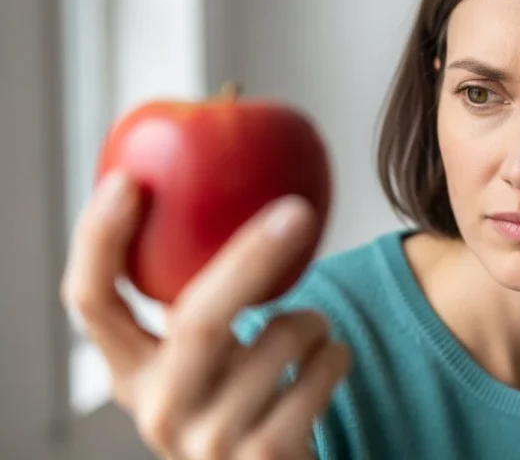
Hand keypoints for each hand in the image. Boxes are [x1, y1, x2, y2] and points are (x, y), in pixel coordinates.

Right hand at [61, 172, 350, 458]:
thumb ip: (200, 294)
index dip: (99, 240)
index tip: (128, 181)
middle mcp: (158, 408)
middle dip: (250, 258)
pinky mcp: (263, 457)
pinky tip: (325, 364)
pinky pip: (318, 372)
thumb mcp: (204, 355)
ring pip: (278, 340)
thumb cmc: (243, 396)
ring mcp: (209, 441)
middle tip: (296, 211)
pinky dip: (335, 354)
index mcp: (131, 371)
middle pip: (196, 319)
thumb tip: (231, 184)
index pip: (91, 303)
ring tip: (309, 331)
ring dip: (311, 319)